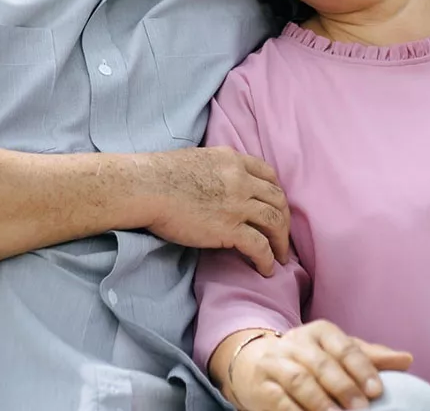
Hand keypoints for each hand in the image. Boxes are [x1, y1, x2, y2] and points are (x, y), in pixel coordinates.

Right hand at [143, 146, 289, 275]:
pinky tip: (266, 269)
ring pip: (274, 222)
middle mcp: (241, 179)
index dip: (276, 193)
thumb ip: (216, 169)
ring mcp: (237, 204)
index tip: (276, 207)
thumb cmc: (160, 174)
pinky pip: (259, 246)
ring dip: (281, 242)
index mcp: (232, 160)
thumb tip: (218, 183)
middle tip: (283, 236)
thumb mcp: (198, 159)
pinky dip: (267, 259)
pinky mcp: (228, 228)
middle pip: (277, 199)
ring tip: (282, 257)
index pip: (268, 175)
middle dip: (284, 219)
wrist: (146, 187)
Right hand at [227, 321, 412, 410]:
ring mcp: (276, 363)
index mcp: (319, 332)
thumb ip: (368, 357)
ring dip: (320, 402)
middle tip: (362, 409)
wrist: (254, 362)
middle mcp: (296, 343)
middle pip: (321, 363)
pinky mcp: (262, 386)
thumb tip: (406, 359)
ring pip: (299, 380)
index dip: (360, 367)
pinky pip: (280, 400)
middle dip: (343, 386)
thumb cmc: (307, 359)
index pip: (343, 345)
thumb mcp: (336, 352)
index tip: (377, 391)